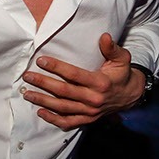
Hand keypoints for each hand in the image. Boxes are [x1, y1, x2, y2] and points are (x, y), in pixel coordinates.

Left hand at [21, 33, 145, 129]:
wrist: (131, 95)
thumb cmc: (121, 74)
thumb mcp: (121, 59)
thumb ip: (112, 48)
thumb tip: (104, 36)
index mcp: (100, 83)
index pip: (74, 74)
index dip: (56, 67)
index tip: (40, 61)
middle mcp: (93, 98)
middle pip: (63, 91)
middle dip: (43, 83)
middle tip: (27, 76)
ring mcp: (89, 111)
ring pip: (62, 107)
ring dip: (43, 101)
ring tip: (27, 94)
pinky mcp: (87, 119)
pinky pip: (68, 122)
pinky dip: (53, 119)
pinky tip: (40, 112)